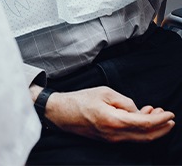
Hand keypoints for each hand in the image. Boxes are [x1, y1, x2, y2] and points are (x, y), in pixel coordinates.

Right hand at [45, 86, 174, 142]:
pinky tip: (141, 116)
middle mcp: (116, 135)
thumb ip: (125, 102)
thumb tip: (137, 111)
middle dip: (162, 128)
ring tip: (156, 112)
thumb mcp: (104, 93)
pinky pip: (131, 137)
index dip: (160, 120)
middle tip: (169, 116)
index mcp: (114, 121)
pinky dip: (141, 129)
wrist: (62, 113)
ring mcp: (113, 139)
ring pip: (140, 138)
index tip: (169, 113)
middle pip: (146, 136)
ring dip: (152, 128)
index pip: (145, 124)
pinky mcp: (110, 139)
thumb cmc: (81, 100)